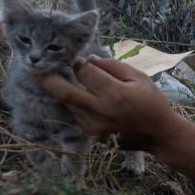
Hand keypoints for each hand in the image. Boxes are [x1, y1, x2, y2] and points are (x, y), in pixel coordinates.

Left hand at [36, 55, 178, 151]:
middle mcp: (100, 110)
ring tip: (59, 80)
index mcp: (114, 93)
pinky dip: (77, 105)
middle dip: (46, 77)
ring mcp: (94, 125)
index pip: (85, 72)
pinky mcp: (93, 135)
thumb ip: (113, 66)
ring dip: (65, 91)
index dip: (79, 64)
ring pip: (69, 103)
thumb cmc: (152, 103)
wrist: (159, 135)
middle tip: (35, 67)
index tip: (80, 61)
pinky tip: (85, 100)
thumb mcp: (139, 78)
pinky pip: (77, 115)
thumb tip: (88, 59)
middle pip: (63, 91)